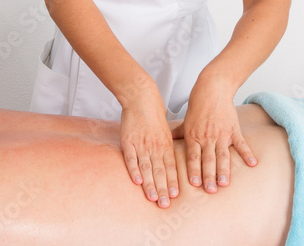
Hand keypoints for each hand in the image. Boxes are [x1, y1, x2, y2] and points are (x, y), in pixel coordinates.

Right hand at [120, 90, 178, 208]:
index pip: (171, 167)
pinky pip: (131, 158)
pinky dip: (134, 170)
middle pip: (160, 171)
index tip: (175, 196)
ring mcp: (142, 145)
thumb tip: (172, 163)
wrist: (142, 99)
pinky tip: (137, 181)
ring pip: (147, 168)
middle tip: (165, 204)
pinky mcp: (128, 142)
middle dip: (163, 189)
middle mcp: (156, 147)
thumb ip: (168, 148)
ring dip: (150, 184)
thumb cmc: (154, 116)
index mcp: (166, 145)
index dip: (172, 182)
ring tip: (153, 198)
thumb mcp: (166, 132)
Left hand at [182, 74, 256, 192]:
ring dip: (224, 170)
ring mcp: (221, 134)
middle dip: (209, 176)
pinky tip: (252, 164)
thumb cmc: (198, 105)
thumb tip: (166, 143)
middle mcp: (207, 137)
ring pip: (223, 155)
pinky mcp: (234, 129)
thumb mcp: (186, 121)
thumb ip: (178, 134)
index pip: (193, 157)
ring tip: (225, 183)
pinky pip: (241, 143)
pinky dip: (247, 153)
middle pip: (208, 159)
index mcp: (194, 136)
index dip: (194, 170)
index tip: (195, 183)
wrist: (213, 89)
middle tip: (210, 190)